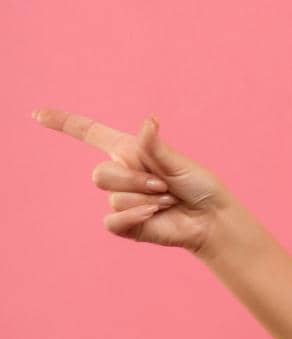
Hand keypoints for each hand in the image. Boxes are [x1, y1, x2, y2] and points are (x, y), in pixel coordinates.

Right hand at [31, 106, 229, 255]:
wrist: (208, 217)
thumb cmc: (197, 184)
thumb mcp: (178, 162)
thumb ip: (156, 146)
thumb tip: (149, 121)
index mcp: (128, 150)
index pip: (88, 133)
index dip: (62, 122)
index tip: (37, 114)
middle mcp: (120, 173)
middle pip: (99, 175)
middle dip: (135, 180)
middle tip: (163, 185)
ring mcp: (120, 199)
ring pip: (112, 197)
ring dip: (144, 198)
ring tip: (167, 200)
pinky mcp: (123, 225)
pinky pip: (113, 219)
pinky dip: (136, 215)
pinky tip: (155, 214)